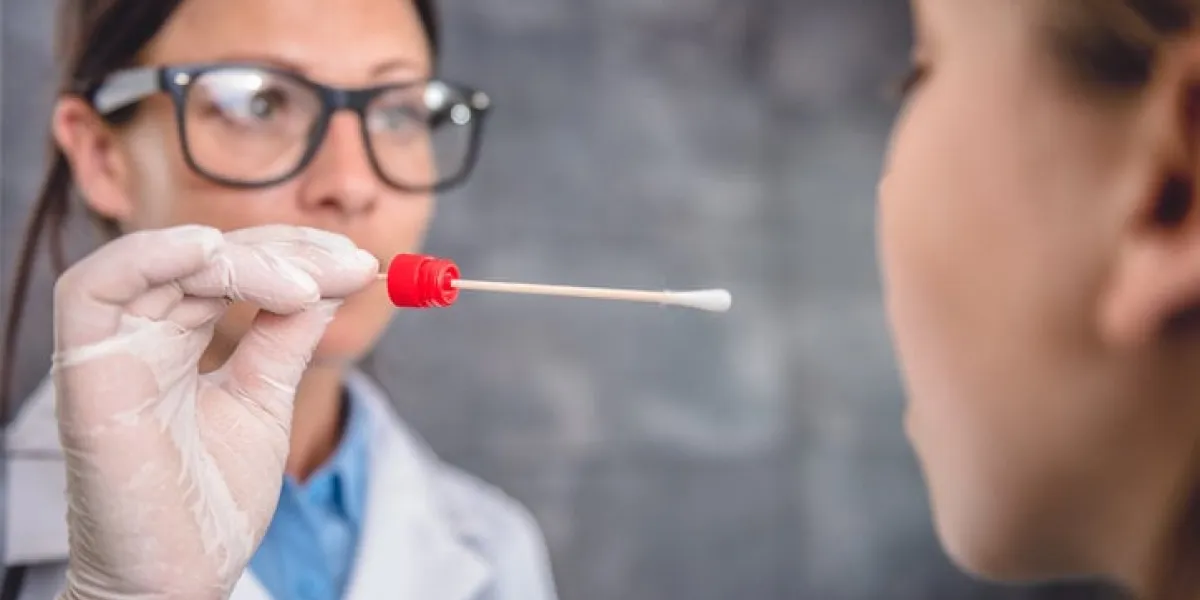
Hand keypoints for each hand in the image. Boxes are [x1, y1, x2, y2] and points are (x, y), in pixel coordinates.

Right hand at [50, 224, 377, 598]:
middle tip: (347, 265)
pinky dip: (151, 257)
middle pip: (203, 254)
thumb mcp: (266, 397)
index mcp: (175, 338)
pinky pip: (93, 289)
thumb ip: (288, 333)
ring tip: (303, 283)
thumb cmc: (212, 499)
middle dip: (282, 250)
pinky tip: (213, 254)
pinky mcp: (85, 373)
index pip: (230, 265)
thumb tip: (336, 272)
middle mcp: (138, 335)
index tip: (358, 264)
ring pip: (160, 259)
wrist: (182, 577)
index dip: (292, 253)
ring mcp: (110, 350)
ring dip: (239, 257)